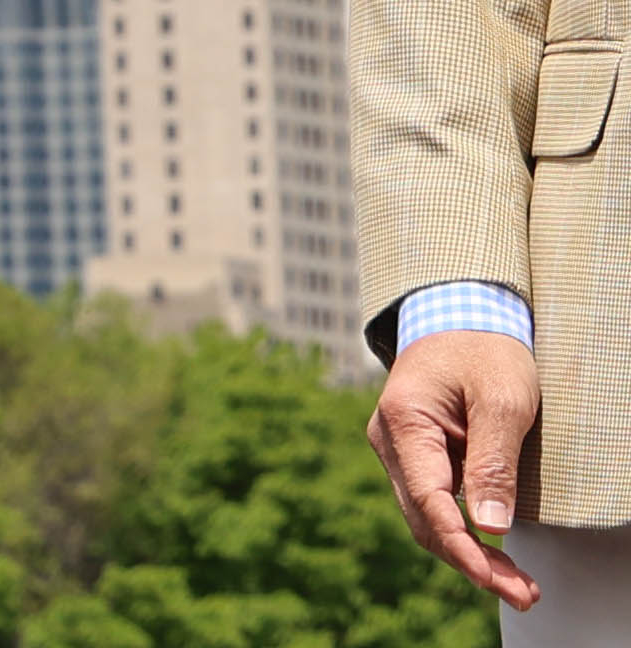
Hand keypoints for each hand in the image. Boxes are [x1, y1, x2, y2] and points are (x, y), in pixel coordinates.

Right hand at [374, 326, 544, 608]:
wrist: (461, 317)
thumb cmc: (485, 350)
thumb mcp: (503, 399)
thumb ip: (493, 461)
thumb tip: (491, 525)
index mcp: (402, 421)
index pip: (428, 499)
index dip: (460, 545)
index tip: (493, 579)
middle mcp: (389, 441)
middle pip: (425, 518)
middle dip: (472, 562)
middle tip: (524, 595)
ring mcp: (399, 451)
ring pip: (427, 518)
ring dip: (469, 554)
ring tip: (518, 586)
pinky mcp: (415, 458)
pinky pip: (434, 505)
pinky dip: (464, 534)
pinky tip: (495, 555)